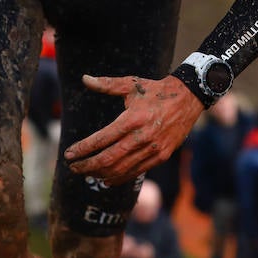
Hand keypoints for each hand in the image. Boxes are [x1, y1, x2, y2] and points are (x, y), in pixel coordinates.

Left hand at [64, 74, 203, 184]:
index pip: (102, 139)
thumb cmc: (155, 90)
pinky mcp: (161, 156)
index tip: (69, 154)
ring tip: (86, 172)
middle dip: (87, 165)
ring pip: (121, 168)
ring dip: (100, 173)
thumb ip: (107, 84)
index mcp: (133, 118)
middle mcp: (143, 136)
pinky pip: (136, 172)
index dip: (83, 149)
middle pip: (109, 158)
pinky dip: (119, 177)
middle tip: (73, 167)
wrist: (188, 98)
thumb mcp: (131, 84)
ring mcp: (153, 149)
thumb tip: (84, 79)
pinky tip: (106, 179)